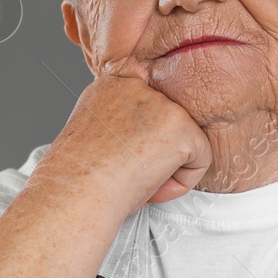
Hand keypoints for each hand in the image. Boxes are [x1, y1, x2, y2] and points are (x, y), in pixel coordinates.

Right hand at [39, 67, 212, 211]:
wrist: (75, 193)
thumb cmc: (79, 178)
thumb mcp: (96, 137)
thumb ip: (122, 124)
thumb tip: (147, 138)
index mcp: (110, 85)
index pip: (146, 111)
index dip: (137, 144)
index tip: (116, 163)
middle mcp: (137, 86)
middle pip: (168, 125)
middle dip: (154, 155)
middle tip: (126, 174)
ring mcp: (161, 103)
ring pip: (186, 141)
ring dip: (167, 169)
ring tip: (135, 180)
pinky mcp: (181, 126)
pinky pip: (201, 158)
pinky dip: (182, 182)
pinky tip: (152, 186)